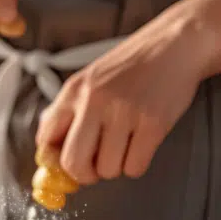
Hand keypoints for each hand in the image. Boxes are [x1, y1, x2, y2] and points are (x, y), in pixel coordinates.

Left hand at [36, 0, 218, 184]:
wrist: (174, 44)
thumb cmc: (132, 65)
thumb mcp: (88, 81)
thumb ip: (68, 111)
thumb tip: (49, 148)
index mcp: (73, 92)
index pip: (45, 139)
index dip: (52, 161)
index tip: (63, 166)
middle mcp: (93, 102)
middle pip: (72, 162)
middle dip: (83, 175)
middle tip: (93, 170)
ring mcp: (123, 113)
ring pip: (107, 169)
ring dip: (115, 168)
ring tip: (122, 148)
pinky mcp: (152, 123)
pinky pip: (134, 167)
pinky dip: (136, 165)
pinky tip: (139, 147)